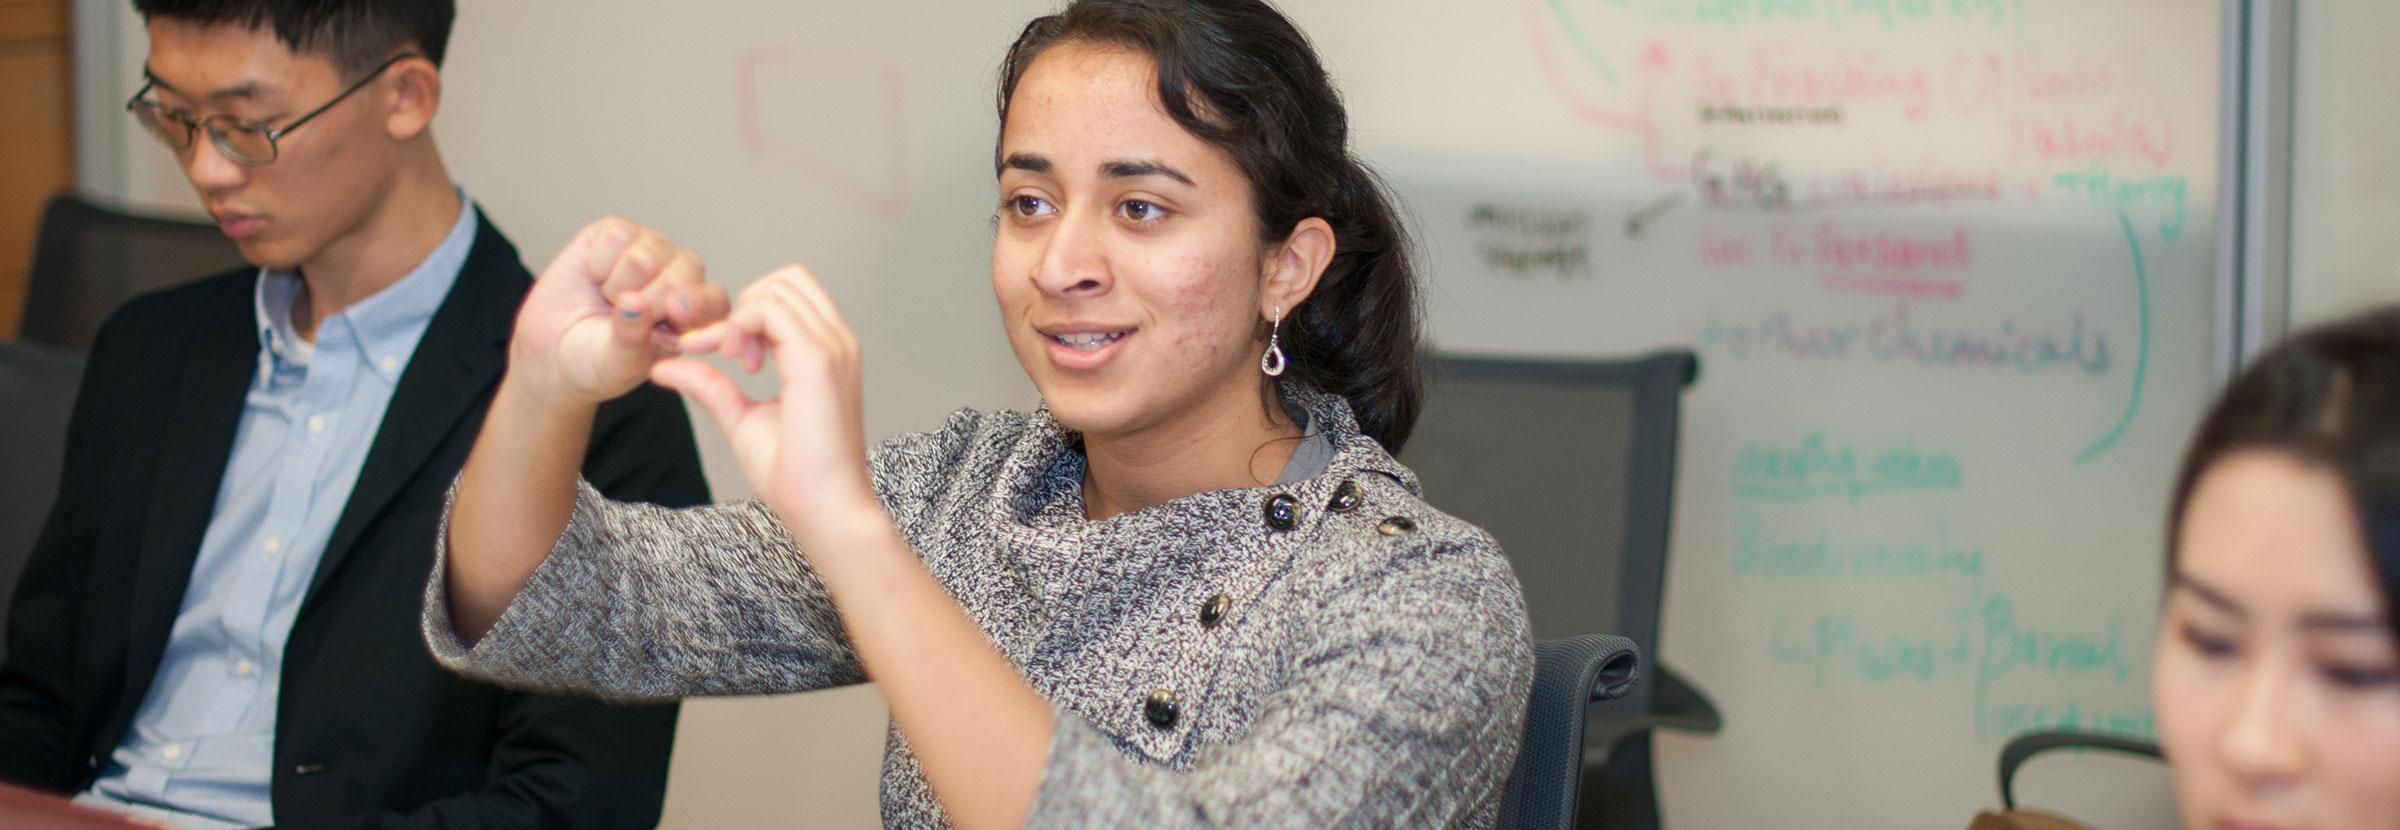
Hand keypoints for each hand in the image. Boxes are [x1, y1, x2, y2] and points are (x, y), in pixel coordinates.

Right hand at [509, 217, 727, 408]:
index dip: (695, 304)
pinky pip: (617, 234)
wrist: (553, 350)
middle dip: (646, 300)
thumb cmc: (597, 362)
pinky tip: (596, 276)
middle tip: (624, 317)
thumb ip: (632, 338)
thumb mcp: (617, 362)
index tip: (674, 314)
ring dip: (619, 284)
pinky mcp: (618, 233)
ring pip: (648, 252)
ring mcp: (651, 251)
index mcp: (696, 316)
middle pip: (681, 273)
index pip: (713, 300)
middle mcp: (680, 277)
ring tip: (610, 298)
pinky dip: (599, 261)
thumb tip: (635, 302)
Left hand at [652, 265, 879, 537]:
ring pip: (780, 286)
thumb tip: (667, 366)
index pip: (789, 297)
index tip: (711, 350)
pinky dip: (742, 324)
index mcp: (828, 354)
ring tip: (732, 359)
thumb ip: (711, 386)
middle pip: (788, 278)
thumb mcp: (742, 418)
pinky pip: (772, 311)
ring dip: (743, 315)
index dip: (742, 315)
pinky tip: (735, 360)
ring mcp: (832, 348)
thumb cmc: (796, 475)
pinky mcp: (819, 361)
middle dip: (745, 304)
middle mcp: (837, 343)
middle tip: (726, 351)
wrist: (825, 510)